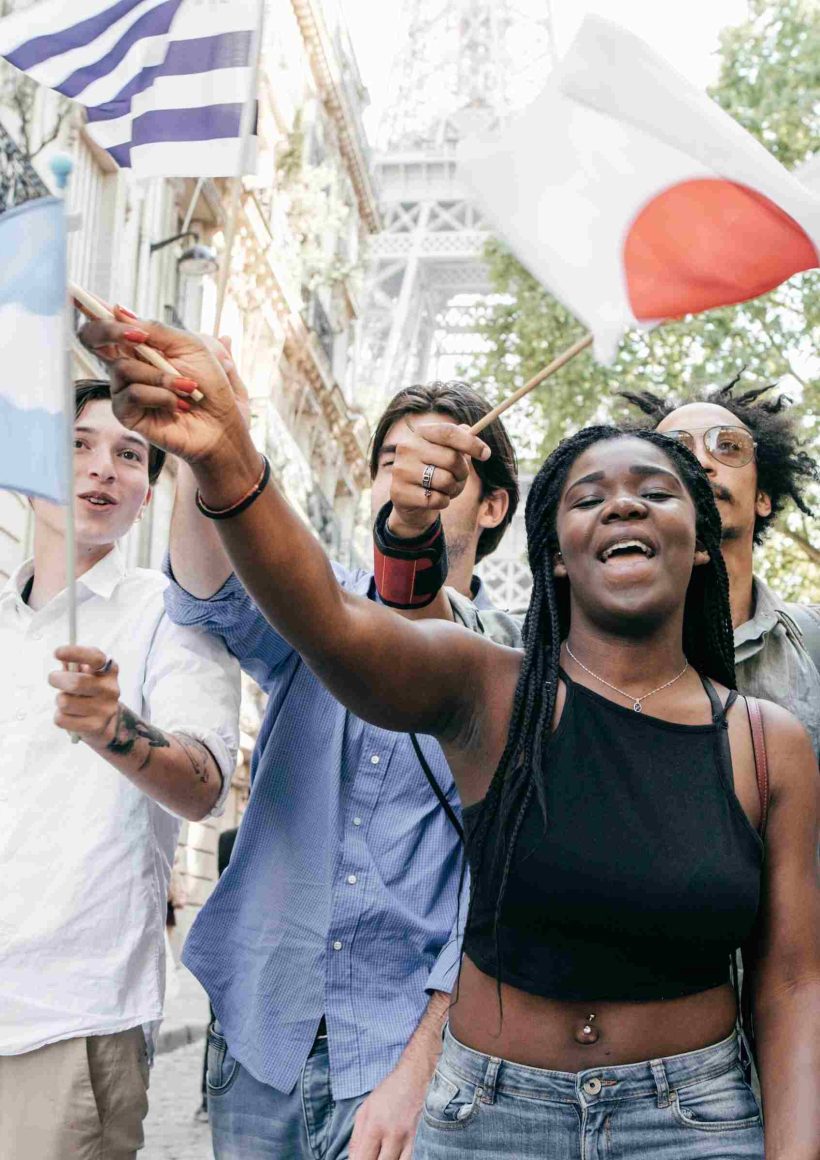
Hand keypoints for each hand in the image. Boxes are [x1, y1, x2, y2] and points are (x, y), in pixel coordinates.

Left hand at [49, 646, 120, 745]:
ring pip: (65, 702)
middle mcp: (111, 688)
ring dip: (59, 700)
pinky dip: (59, 716)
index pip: (95, 658)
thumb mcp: (85, 674)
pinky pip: (62, 719)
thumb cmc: (88, 690)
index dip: (75, 653)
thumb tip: (62, 658)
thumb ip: (73, 665)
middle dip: (57, 679)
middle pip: (76, 682)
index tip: (56, 653)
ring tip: (67, 701)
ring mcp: (106, 708)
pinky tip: (69, 715)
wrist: (104, 720)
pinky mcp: (96, 726)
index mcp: (109, 670)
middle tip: (52, 678)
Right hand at [78, 313, 248, 465]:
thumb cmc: (211, 385)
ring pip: (123, 368)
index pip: (106, 321)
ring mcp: (124, 388)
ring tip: (186, 388)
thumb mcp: (190, 346)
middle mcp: (127, 363)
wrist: (222, 423)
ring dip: (161, 377)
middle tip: (140, 337)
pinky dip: (161, 396)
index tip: (72, 289)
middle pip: (92, 338)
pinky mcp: (127, 413)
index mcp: (140, 344)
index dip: (86, 304)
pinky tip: (178, 405)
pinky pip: (132, 394)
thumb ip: (156, 329)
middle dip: (110, 330)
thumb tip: (119, 310)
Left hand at [349, 1054, 432, 1159]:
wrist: (415, 1077)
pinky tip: (396, 1155)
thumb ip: (356, 1138)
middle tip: (372, 1155)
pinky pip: (411, 1159)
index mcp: (374, 1126)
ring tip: (383, 1154)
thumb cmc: (388, 1092)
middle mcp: (392, 1135)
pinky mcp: (421, 1139)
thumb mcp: (365, 1109)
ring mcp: (409, 1139)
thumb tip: (353, 1159)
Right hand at [388, 421, 489, 536]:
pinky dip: (443, 502)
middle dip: (463, 472)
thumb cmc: (434, 472)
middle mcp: (407, 448)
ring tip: (446, 489)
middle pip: (451, 458)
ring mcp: (401, 470)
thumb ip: (459, 440)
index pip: (449, 432)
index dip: (471, 443)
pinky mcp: (400, 492)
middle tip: (460, 477)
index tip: (486, 454)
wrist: (410, 500)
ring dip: (453, 488)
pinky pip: (436, 499)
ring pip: (445, 481)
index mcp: (420, 433)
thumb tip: (471, 431)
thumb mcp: (447, 453)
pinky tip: (435, 499)